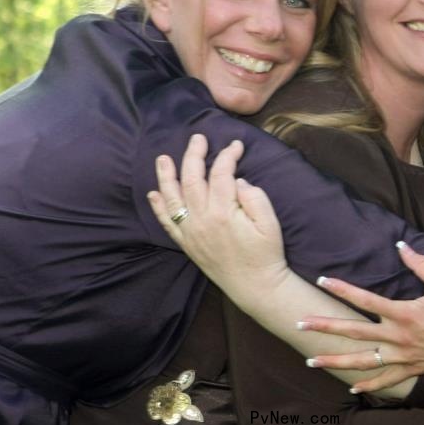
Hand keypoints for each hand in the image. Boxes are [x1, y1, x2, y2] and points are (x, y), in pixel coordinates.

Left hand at [147, 134, 288, 282]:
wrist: (255, 286)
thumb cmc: (266, 254)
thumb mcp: (270, 223)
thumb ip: (255, 197)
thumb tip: (238, 181)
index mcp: (223, 212)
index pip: (221, 173)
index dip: (227, 155)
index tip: (236, 145)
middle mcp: (202, 219)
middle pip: (191, 178)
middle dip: (193, 154)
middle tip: (198, 138)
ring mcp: (191, 232)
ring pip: (173, 197)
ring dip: (166, 176)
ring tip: (162, 158)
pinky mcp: (187, 244)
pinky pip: (167, 223)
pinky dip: (159, 208)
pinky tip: (154, 194)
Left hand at [299, 241, 423, 393]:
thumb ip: (421, 265)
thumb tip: (402, 245)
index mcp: (404, 313)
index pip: (366, 299)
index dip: (343, 289)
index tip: (322, 281)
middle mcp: (398, 337)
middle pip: (354, 332)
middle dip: (324, 327)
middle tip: (300, 323)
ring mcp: (403, 356)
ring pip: (362, 361)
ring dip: (335, 361)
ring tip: (311, 361)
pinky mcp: (412, 369)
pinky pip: (386, 380)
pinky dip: (369, 384)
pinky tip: (353, 388)